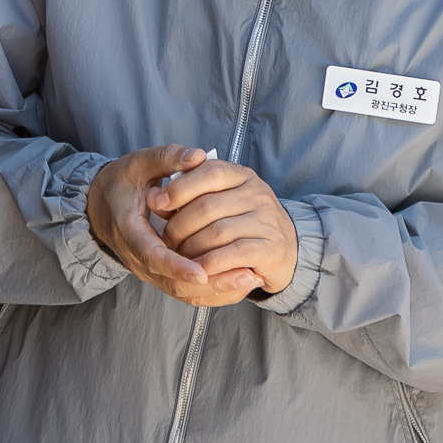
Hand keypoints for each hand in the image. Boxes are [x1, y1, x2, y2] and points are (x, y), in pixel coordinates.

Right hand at [87, 146, 252, 307]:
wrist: (98, 206)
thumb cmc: (120, 183)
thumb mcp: (138, 163)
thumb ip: (166, 158)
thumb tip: (197, 156)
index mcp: (129, 231)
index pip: (152, 255)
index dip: (177, 266)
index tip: (202, 272)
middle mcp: (138, 259)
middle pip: (173, 282)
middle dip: (210, 283)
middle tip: (244, 276)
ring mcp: (150, 271)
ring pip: (183, 292)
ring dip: (216, 290)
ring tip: (249, 279)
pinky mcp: (161, 275)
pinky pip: (187, 291)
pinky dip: (213, 292)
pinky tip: (239, 283)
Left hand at [152, 155, 299, 302]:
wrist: (287, 250)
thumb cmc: (243, 224)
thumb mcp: (221, 201)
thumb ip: (191, 196)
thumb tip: (155, 198)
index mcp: (242, 176)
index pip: (209, 172)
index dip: (179, 187)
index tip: (156, 202)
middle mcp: (258, 194)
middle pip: (207, 206)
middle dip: (179, 225)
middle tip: (165, 241)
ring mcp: (267, 221)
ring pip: (217, 232)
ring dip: (191, 248)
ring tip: (179, 257)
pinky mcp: (272, 249)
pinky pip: (233, 255)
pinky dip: (210, 263)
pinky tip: (197, 270)